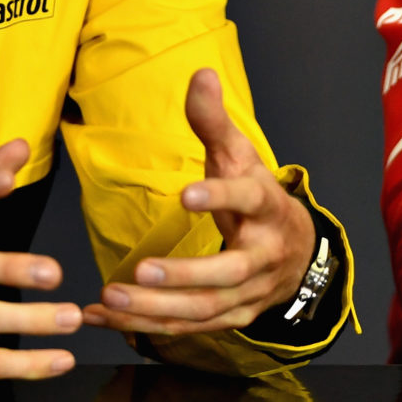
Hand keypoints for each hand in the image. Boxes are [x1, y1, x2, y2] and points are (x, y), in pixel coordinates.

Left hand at [82, 68, 316, 335]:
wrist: (297, 253)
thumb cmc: (259, 198)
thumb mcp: (240, 156)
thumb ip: (214, 121)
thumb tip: (200, 73)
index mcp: (266, 206)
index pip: (249, 198)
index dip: (220, 197)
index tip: (185, 195)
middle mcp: (263, 254)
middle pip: (228, 272)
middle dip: (184, 276)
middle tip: (139, 271)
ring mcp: (249, 293)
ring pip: (205, 309)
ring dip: (156, 309)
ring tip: (110, 298)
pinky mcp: (231, 319)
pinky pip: (187, 328)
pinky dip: (144, 327)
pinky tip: (104, 318)